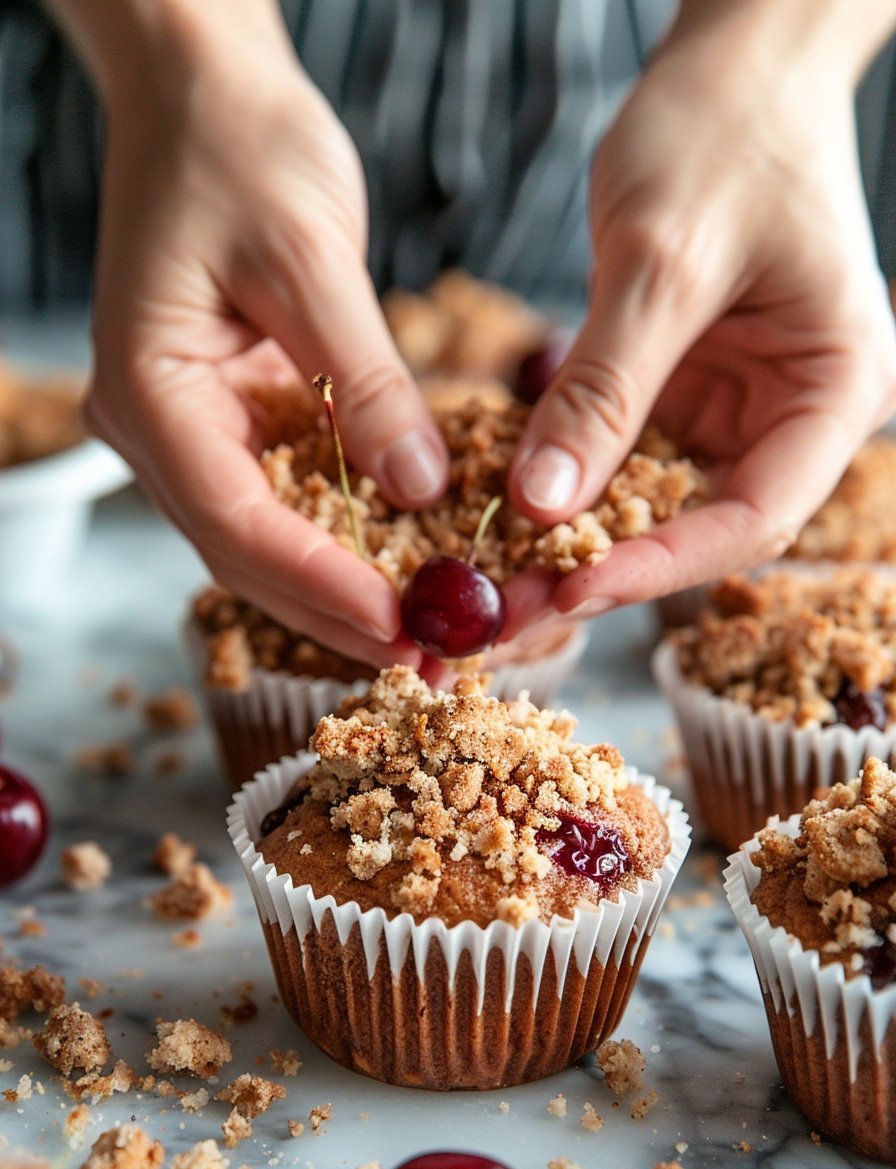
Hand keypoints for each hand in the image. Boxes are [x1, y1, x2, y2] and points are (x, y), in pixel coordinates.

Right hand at [61, 0, 448, 667]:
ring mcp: (190, 430)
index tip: (399, 622)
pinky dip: (340, 540)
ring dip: (340, 591)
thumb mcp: (309, 258)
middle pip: (246, 554)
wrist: (206, 99)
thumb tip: (418, 489)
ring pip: (264, 541)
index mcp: (151, 391)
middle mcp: (158, 428)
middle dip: (335, 612)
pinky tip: (397, 566)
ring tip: (421, 633)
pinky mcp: (233, 419)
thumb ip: (362, 380)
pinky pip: (283, 501)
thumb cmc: (239, 151)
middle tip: (425, 656)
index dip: (318, 582)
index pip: (234, 519)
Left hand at [505, 0, 895, 629]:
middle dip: (605, 574)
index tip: (572, 589)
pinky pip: (622, 462)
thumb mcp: (660, 262)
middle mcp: (791, 417)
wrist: (732, 69)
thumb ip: (605, 387)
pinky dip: (565, 491)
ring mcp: (734, 410)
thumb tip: (541, 505)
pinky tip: (499, 519)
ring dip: (575, 547)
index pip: (756, 516)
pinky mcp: (681, 396)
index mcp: (834, 389)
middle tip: (509, 615)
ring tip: (493, 585)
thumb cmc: (723, 134)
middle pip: (701, 530)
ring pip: (655, 508)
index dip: (662, 565)